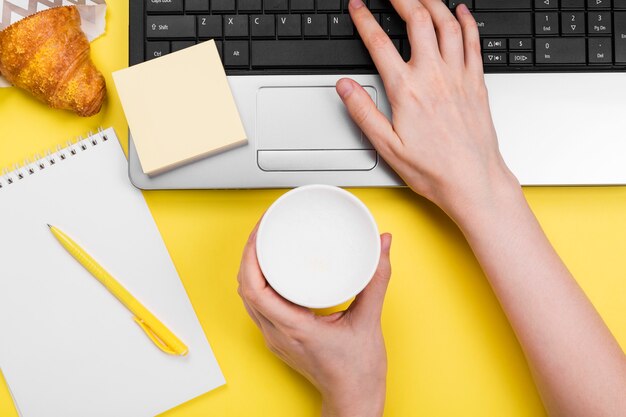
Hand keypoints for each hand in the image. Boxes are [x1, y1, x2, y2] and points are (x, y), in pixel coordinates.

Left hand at [237, 224, 392, 416]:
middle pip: (245, 289)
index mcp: (293, 328)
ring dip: (251, 269)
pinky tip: (271, 271)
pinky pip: (258, 306)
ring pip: (248, 298)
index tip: (260, 231)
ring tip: (264, 244)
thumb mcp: (369, 320)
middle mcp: (277, 333)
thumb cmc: (358, 370)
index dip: (251, 257)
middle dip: (249, 255)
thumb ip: (377, 278)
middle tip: (263, 229)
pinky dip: (259, 283)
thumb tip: (382, 245)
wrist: (353, 398)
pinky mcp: (279, 338)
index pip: (255, 289)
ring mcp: (275, 338)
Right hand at [336, 0, 518, 222]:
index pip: (380, 44)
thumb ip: (364, 112)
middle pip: (417, 21)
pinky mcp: (476, 82)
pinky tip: (460, 11)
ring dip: (432, 2)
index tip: (357, 7)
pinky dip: (466, 21)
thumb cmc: (433, 169)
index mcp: (408, 91)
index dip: (365, 21)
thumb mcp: (387, 146)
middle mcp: (434, 76)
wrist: (472, 180)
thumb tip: (345, 86)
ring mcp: (458, 76)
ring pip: (447, 24)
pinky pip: (473, 41)